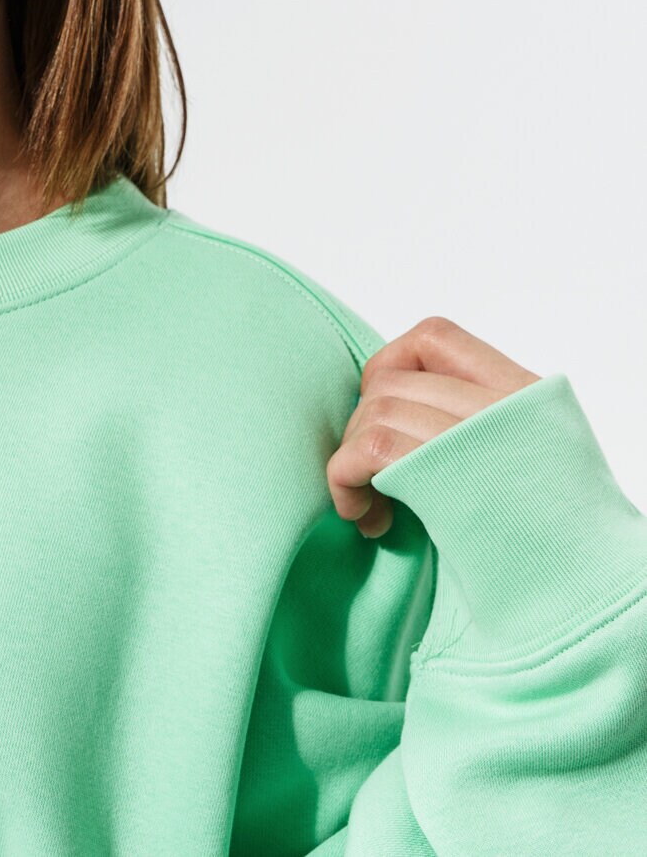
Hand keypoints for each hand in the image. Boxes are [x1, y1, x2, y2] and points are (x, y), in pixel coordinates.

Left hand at [327, 315, 541, 537]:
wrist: (595, 604)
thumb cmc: (555, 542)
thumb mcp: (528, 455)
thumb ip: (474, 420)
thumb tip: (390, 400)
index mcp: (525, 393)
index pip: (433, 336)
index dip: (389, 368)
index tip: (382, 418)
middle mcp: (504, 406)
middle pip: (388, 382)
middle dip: (360, 427)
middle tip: (367, 480)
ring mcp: (479, 440)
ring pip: (373, 415)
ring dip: (349, 463)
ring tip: (368, 507)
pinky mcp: (452, 479)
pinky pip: (368, 450)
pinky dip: (345, 481)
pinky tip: (367, 518)